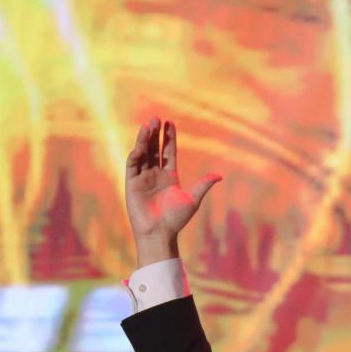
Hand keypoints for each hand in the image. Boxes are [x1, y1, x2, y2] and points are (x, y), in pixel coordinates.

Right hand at [125, 117, 220, 265]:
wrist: (160, 233)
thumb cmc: (176, 220)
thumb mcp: (192, 200)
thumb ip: (203, 185)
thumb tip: (219, 175)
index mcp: (169, 176)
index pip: (168, 152)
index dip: (168, 137)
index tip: (169, 122)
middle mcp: (155, 174)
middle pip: (154, 149)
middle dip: (155, 134)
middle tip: (156, 118)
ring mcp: (143, 178)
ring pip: (142, 154)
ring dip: (144, 140)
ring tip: (148, 125)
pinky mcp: (132, 184)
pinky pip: (132, 166)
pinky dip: (135, 155)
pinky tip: (139, 147)